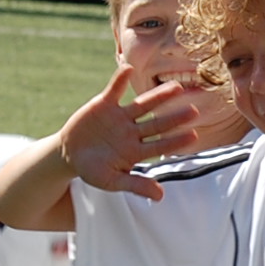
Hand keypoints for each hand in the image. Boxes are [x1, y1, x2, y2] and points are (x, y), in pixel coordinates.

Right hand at [59, 67, 204, 199]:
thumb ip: (135, 185)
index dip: (176, 140)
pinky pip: (114, 90)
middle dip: (174, 117)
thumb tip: (160, 196)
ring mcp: (120, 116)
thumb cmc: (93, 170)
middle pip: (157, 123)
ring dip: (159, 96)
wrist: (69, 154)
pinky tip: (128, 69)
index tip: (193, 135)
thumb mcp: (112, 180)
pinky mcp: (105, 104)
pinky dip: (119, 80)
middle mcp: (133, 131)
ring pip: (142, 105)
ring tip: (176, 87)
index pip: (160, 145)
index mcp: (136, 150)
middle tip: (194, 111)